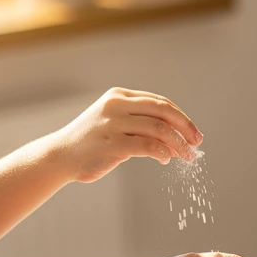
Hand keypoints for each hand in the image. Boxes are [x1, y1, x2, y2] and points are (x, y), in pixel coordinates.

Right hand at [50, 88, 203, 183]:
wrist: (60, 156)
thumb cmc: (93, 144)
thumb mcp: (118, 127)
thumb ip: (144, 130)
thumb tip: (178, 144)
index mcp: (119, 96)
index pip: (160, 102)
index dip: (182, 118)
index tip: (194, 134)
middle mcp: (116, 105)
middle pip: (164, 110)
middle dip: (186, 128)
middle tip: (197, 143)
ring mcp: (113, 123)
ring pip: (159, 128)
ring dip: (179, 144)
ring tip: (186, 156)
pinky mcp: (111, 143)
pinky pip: (148, 146)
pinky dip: (163, 153)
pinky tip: (166, 160)